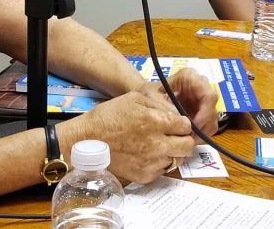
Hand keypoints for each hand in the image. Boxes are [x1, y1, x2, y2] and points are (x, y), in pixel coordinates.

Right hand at [68, 91, 194, 183]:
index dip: (182, 123)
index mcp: (155, 121)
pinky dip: (158, 163)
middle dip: (184, 139)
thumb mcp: (134, 98)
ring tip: (156, 146)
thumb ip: (158, 105)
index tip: (176, 124)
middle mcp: (156, 144)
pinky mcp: (144, 176)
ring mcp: (150, 162)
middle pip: (187, 146)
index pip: (186, 126)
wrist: (86, 140)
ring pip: (176, 159)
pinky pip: (162, 170)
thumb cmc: (109, 116)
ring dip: (171, 152)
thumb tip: (176, 114)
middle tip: (174, 136)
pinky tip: (146, 155)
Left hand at [137, 68, 219, 137]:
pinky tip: (187, 136)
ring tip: (186, 139)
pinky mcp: (202, 110)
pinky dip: (200, 133)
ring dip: (202, 132)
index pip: (209, 95)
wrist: (147, 95)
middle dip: (203, 125)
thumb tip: (182, 122)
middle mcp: (201, 86)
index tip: (193, 127)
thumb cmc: (148, 93)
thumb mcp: (152, 98)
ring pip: (212, 119)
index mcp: (190, 77)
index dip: (205, 113)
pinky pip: (208, 125)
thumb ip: (166, 108)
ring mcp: (202, 98)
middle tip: (189, 138)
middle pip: (213, 108)